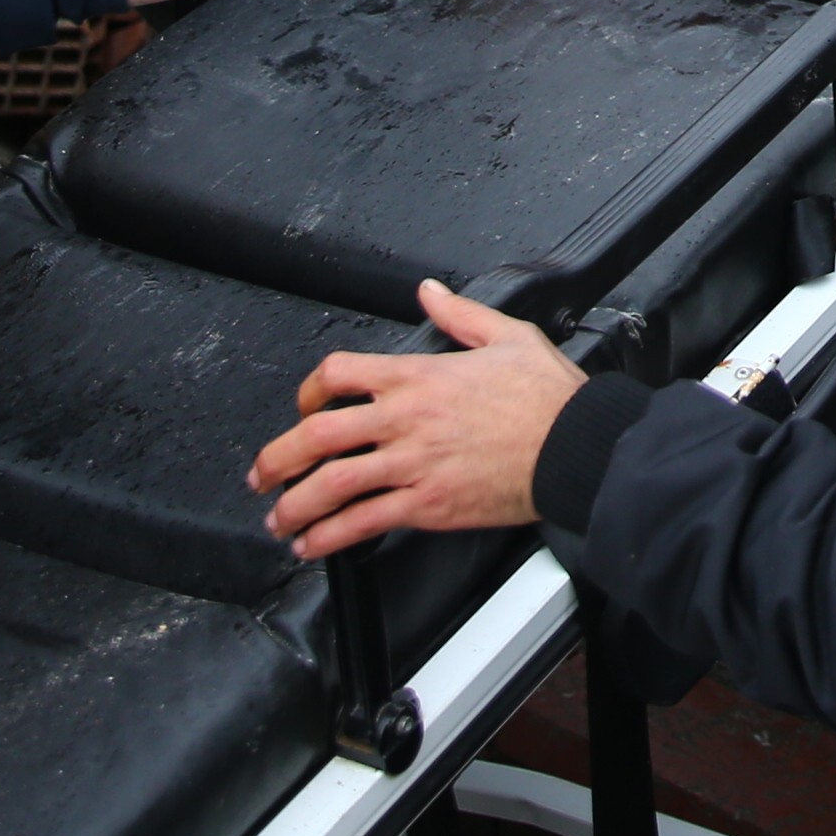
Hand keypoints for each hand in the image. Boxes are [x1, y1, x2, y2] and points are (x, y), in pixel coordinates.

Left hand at [253, 278, 590, 553]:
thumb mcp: (507, 335)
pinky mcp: (427, 505)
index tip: (304, 406)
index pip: (339, 374)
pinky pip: (363, 523)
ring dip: (294, 505)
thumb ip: (459, 314)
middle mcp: (406, 420)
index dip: (309, 390)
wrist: (574, 447)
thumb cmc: (548, 397)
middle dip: (277, 458)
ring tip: (277, 517)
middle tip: (261, 474)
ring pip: (332, 485)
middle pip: (317, 436)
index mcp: (419, 376)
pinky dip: (329, 537)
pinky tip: (313, 544)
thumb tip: (429, 292)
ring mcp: (412, 465)